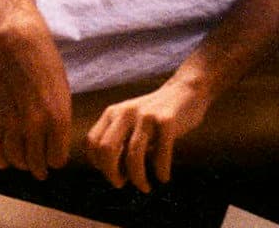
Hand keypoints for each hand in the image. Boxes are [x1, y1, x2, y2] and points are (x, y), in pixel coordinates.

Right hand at [0, 18, 71, 179]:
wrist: (23, 47)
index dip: (56, 161)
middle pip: (36, 163)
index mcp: (58, 119)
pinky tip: (4, 161)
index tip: (54, 158)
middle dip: (39, 169)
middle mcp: (35, 124)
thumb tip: (54, 146)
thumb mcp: (64, 97)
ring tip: (24, 164)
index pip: (57, 158)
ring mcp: (13, 121)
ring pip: (15, 158)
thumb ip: (60, 124)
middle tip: (40, 171)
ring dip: (20, 164)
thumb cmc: (48, 67)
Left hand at [85, 79, 209, 192]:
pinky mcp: (167, 121)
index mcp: (112, 113)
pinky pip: (160, 153)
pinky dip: (161, 171)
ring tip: (145, 187)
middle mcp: (125, 113)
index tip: (111, 175)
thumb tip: (113, 174)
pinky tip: (163, 177)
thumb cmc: (155, 116)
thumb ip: (120, 143)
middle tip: (122, 184)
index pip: (93, 142)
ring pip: (133, 155)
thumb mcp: (130, 123)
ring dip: (137, 178)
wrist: (185, 91)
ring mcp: (146, 116)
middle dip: (112, 174)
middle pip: (106, 149)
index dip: (98, 164)